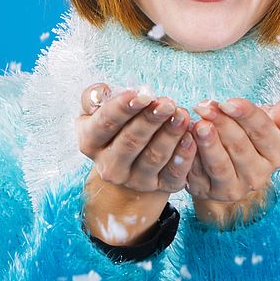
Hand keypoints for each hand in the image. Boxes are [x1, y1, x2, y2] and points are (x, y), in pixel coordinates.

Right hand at [76, 83, 195, 244]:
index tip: (142, 95)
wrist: (131, 159)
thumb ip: (93, 97)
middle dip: (150, 120)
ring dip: (169, 135)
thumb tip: (101, 93)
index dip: (123, 109)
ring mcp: (134, 180)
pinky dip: (183, 157)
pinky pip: (172, 174)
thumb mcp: (97, 110)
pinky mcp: (159, 187)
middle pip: (130, 141)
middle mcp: (109, 166)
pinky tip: (190, 138)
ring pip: (153, 157)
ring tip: (182, 115)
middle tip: (167, 103)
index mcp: (89, 142)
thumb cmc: (116, 125)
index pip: (105, 124)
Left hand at [187, 98, 279, 229]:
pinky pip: (197, 175)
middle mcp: (259, 175)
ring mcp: (234, 188)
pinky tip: (183, 140)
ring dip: (207, 144)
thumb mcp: (271, 126)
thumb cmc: (250, 137)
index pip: (263, 131)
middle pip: (239, 146)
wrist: (229, 164)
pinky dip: (189, 157)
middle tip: (203, 106)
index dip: (246, 115)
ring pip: (219, 165)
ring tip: (196, 125)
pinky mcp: (209, 192)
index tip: (228, 102)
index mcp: (278, 152)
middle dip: (221, 124)